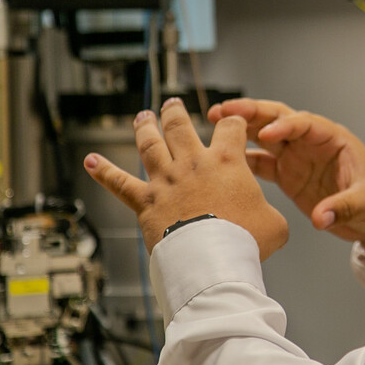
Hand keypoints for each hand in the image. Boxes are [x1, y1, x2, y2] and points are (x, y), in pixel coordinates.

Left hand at [83, 98, 288, 259]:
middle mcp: (194, 163)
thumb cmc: (244, 242)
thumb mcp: (274, 226)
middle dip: (176, 112)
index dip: (234, 122)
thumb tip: (270, 222)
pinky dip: (103, 171)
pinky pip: (119, 183)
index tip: (233, 123)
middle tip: (173, 104)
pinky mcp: (146, 201)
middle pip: (181, 126)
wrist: (212, 260)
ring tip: (142, 117)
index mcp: (228, 162)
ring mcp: (167, 180)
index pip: (231, 128)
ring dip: (145, 128)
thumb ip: (271, 215)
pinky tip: (90, 161)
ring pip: (150, 144)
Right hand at [208, 99, 364, 262]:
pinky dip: (243, 158)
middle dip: (251, 113)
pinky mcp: (288, 175)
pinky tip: (223, 158)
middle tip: (223, 111)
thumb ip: (343, 207)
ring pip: (264, 136)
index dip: (285, 125)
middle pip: (278, 119)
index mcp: (333, 139)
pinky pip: (262, 162)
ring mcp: (297, 157)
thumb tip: (320, 218)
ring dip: (241, 129)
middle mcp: (311, 142)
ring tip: (214, 122)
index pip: (305, 123)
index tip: (266, 133)